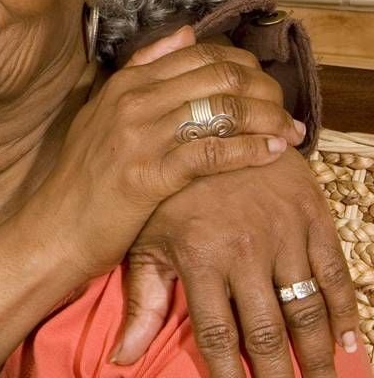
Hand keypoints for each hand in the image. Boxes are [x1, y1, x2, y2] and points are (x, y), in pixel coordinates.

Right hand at [39, 26, 305, 279]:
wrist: (58, 226)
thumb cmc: (85, 174)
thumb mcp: (103, 111)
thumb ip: (142, 70)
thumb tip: (186, 32)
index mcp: (125, 83)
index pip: (199, 54)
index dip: (244, 65)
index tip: (266, 85)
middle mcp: (133, 102)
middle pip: (218, 77)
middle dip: (264, 90)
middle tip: (286, 111)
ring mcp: (140, 137)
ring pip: (221, 110)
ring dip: (266, 119)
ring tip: (289, 133)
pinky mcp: (149, 177)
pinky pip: (212, 153)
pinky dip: (250, 150)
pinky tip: (272, 153)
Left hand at [114, 152, 361, 376]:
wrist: (207, 119)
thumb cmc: (168, 190)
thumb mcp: (146, 239)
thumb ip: (141, 302)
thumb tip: (120, 358)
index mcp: (199, 256)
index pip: (218, 334)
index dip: (231, 376)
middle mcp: (243, 247)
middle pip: (268, 331)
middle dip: (281, 375)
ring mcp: (281, 231)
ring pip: (307, 308)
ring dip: (321, 354)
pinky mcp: (310, 213)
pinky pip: (335, 271)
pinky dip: (347, 310)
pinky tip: (353, 343)